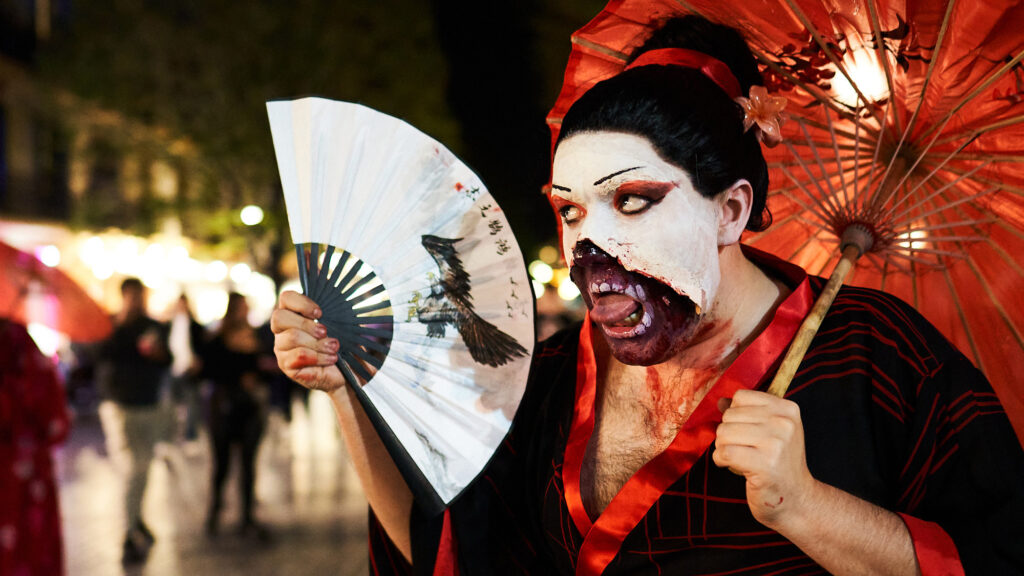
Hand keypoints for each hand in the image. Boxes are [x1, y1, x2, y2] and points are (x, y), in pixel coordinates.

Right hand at [270, 291, 342, 391]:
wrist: (350, 370)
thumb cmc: (343, 340)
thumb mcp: (340, 315)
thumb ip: (326, 289)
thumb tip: (312, 261)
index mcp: (293, 312)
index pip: (286, 298)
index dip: (302, 303)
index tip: (320, 312)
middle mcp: (282, 329)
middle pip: (279, 317)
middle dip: (307, 324)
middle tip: (326, 332)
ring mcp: (281, 348)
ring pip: (291, 338)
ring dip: (318, 343)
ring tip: (334, 348)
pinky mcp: (286, 366)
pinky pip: (297, 357)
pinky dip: (318, 357)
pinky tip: (331, 359)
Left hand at [712, 389, 815, 528]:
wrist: (796, 499)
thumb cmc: (777, 464)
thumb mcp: (769, 431)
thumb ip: (745, 413)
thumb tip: (720, 402)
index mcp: (787, 409)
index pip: (741, 397)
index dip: (735, 416)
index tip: (748, 434)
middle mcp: (784, 423)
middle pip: (729, 415)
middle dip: (728, 434)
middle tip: (744, 450)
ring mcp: (776, 443)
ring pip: (723, 433)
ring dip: (723, 448)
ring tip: (740, 459)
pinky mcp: (765, 465)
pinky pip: (724, 452)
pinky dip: (721, 460)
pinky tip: (733, 467)